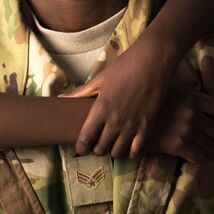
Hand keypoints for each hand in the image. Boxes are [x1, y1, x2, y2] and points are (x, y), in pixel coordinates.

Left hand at [61, 35, 181, 158]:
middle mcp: (115, 121)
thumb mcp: (100, 79)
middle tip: (96, 143)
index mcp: (101, 108)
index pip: (85, 138)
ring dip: (112, 151)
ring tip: (111, 144)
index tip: (81, 146)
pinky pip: (136, 150)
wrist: (153, 61)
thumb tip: (61, 98)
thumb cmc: (124, 66)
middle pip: (100, 148)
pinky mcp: (147, 126)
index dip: (81, 146)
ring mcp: (132, 125)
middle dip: (95, 149)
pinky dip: (130, 152)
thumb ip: (80, 93)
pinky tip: (128, 146)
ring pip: (117, 152)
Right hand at [146, 90, 213, 162]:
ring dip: (204, 147)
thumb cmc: (151, 105)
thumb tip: (196, 85)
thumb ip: (186, 90)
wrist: (131, 122)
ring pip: (210, 146)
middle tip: (202, 137)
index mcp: (193, 99)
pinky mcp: (180, 146)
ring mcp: (187, 131)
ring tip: (195, 146)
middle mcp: (193, 114)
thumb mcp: (169, 92)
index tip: (213, 122)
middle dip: (211, 135)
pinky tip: (188, 153)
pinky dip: (196, 157)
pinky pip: (199, 157)